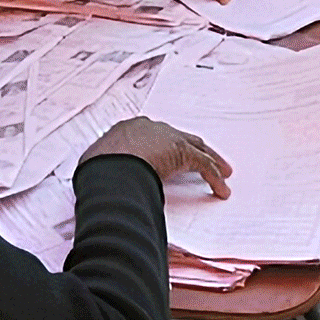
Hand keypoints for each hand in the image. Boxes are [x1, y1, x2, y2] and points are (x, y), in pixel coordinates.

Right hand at [83, 116, 232, 197]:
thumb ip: (105, 169)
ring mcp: (168, 138)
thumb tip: (100, 184)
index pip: (151, 137)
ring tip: (223, 173)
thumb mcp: (96, 166)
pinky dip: (215, 178)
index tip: (167, 158)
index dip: (162, 148)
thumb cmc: (97, 168)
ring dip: (212, 161)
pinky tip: (221, 190)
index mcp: (129, 130)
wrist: (108, 166)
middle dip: (192, 149)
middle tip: (202, 159)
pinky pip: (204, 166)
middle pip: (179, 138)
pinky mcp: (183, 153)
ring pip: (197, 148)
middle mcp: (151, 129)